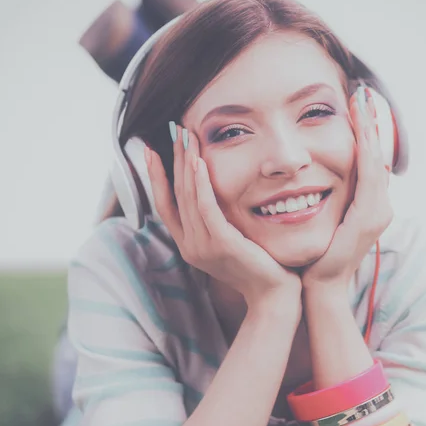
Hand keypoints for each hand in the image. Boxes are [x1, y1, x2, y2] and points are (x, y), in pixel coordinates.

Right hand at [144, 124, 301, 308]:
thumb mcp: (230, 242)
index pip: (165, 205)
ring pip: (188, 197)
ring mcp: (203, 246)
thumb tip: (213, 195)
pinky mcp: (221, 244)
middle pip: (175, 195)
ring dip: (185, 163)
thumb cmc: (257, 266)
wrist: (273, 295)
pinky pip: (206, 208)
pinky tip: (199, 162)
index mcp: (189, 244)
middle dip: (173, 160)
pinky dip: (201, 184)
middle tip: (174, 130)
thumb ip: (217, 221)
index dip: (157, 177)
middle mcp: (190, 245)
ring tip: (185, 135)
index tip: (152, 150)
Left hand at [301, 88, 393, 291]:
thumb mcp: (325, 222)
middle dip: (370, 123)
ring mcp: (378, 212)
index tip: (355, 104)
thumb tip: (312, 177)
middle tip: (362, 92)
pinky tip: (359, 128)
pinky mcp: (369, 217)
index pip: (369, 161)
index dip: (365, 133)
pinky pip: (368, 175)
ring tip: (362, 100)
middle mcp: (380, 206)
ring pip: (376, 161)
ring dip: (369, 130)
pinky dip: (365, 150)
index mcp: (369, 206)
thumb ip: (329, 201)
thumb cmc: (317, 257)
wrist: (321, 287)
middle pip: (377, 156)